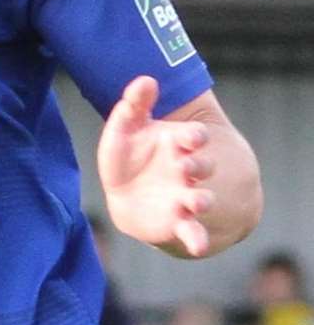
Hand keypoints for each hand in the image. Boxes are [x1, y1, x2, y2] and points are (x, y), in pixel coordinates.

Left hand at [97, 76, 214, 256]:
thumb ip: (134, 104)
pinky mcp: (178, 221)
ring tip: (196, 201)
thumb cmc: (126, 155)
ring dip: (201, 200)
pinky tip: (199, 246)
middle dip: (199, 167)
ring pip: (201, 199)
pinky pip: (192, 232)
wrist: (123, 193)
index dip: (194, 137)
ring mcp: (185, 197)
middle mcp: (187, 171)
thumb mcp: (125, 128)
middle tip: (186, 167)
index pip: (195, 137)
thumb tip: (146, 79)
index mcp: (178, 144)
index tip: (190, 138)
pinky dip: (197, 239)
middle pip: (202, 167)